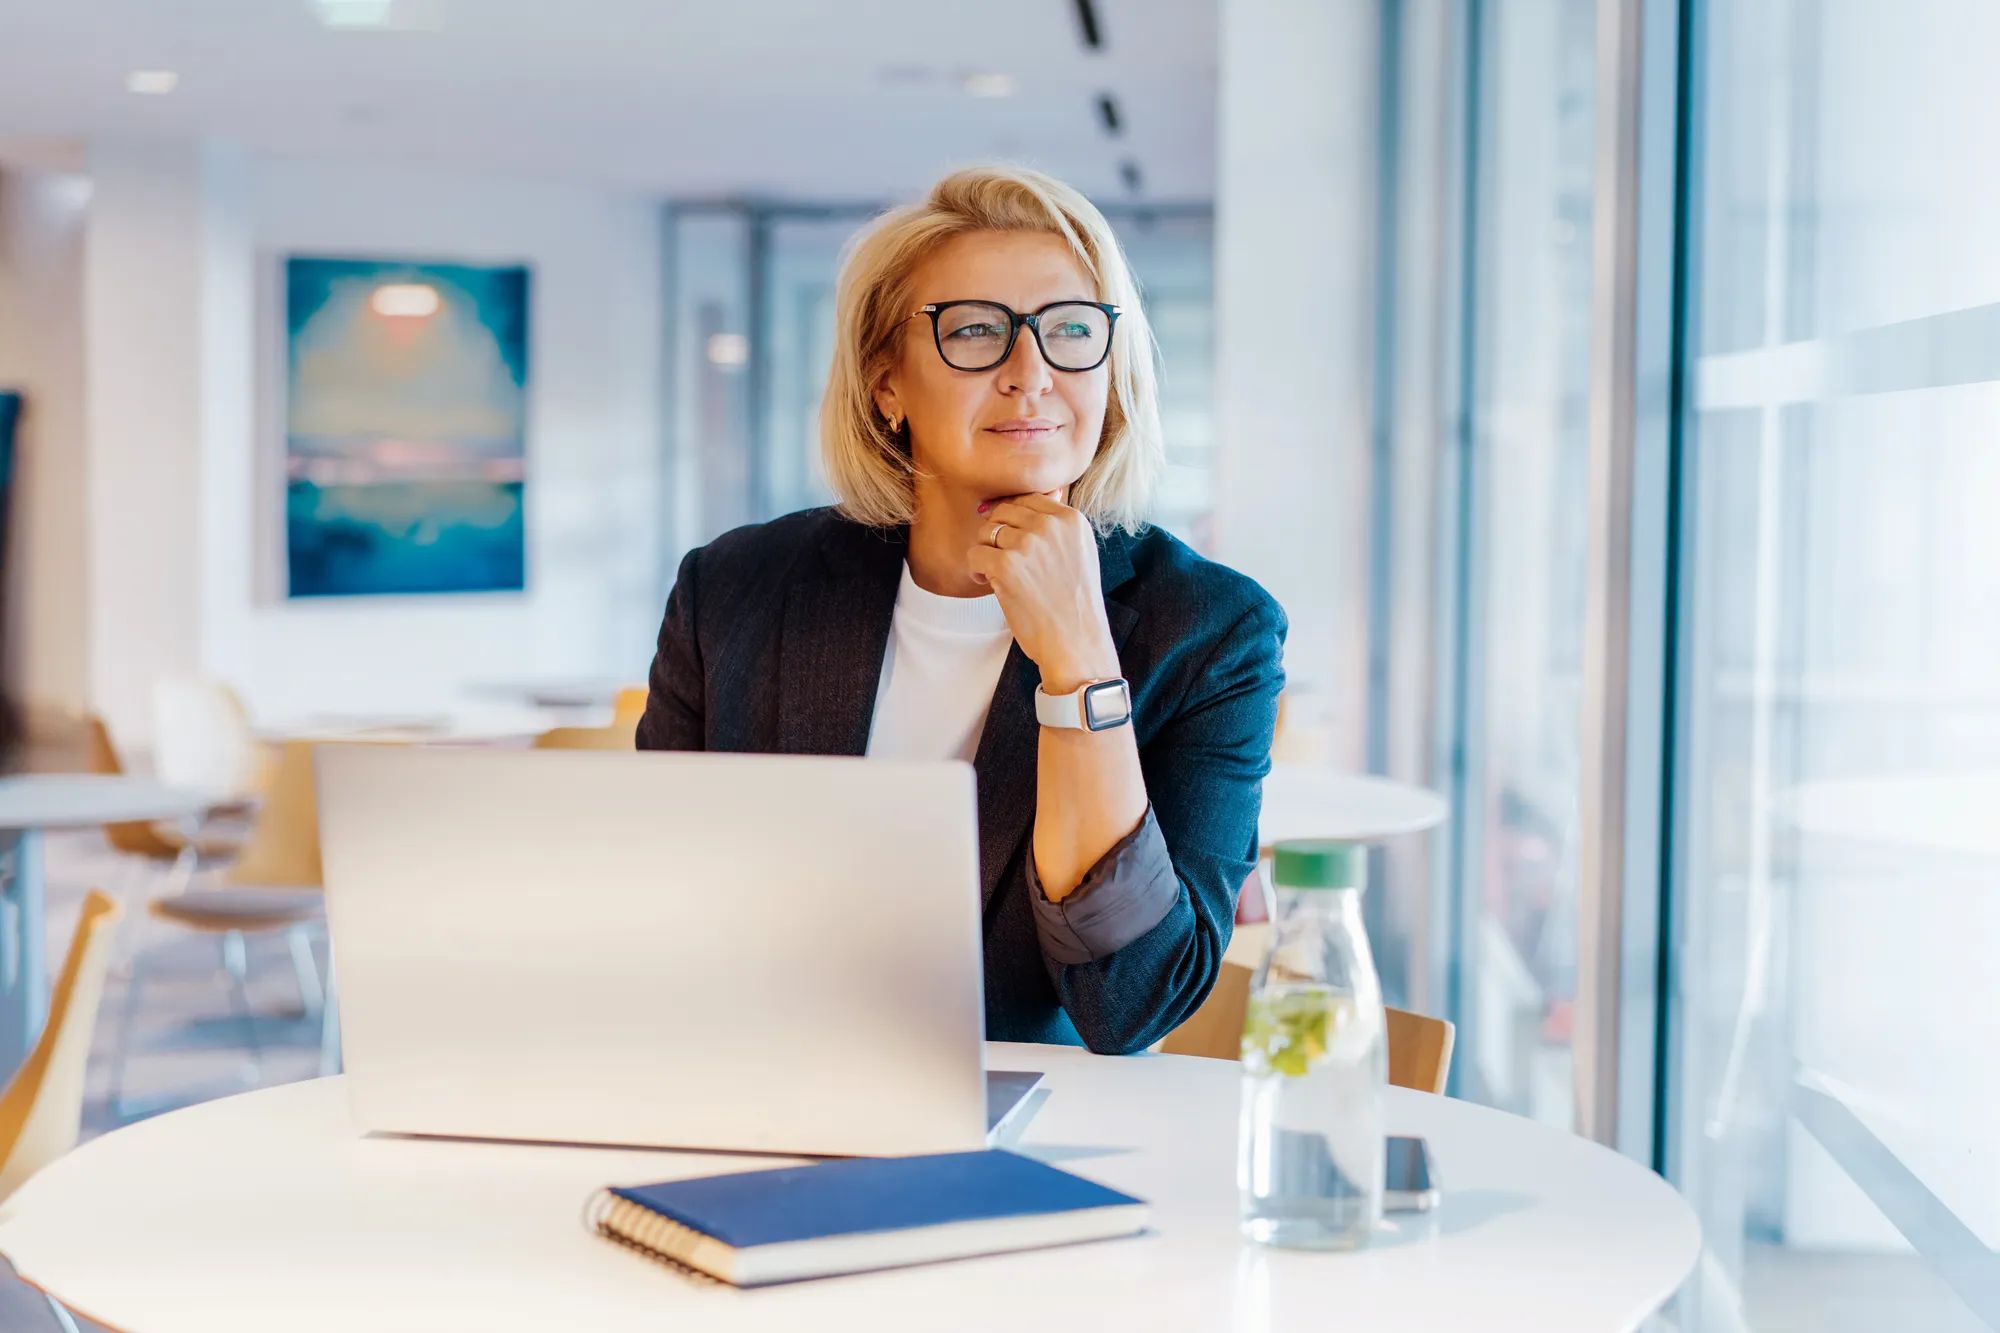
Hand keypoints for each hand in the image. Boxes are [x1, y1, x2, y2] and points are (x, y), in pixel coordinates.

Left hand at [968, 492, 1120, 693]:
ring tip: (995, 574)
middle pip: (1003, 511)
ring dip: (985, 552)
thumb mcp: (1080, 553)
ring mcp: (1026, 545)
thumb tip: (1041, 495)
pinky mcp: (1005, 566)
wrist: (1076, 642)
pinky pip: (974, 554)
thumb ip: (1060, 525)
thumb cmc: (1075, 603)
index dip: (1012, 518)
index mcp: (1071, 519)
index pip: (1028, 499)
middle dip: (996, 533)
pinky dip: (975, 570)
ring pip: (985, 532)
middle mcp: (1049, 526)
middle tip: (1001, 558)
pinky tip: (988, 583)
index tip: (1009, 538)